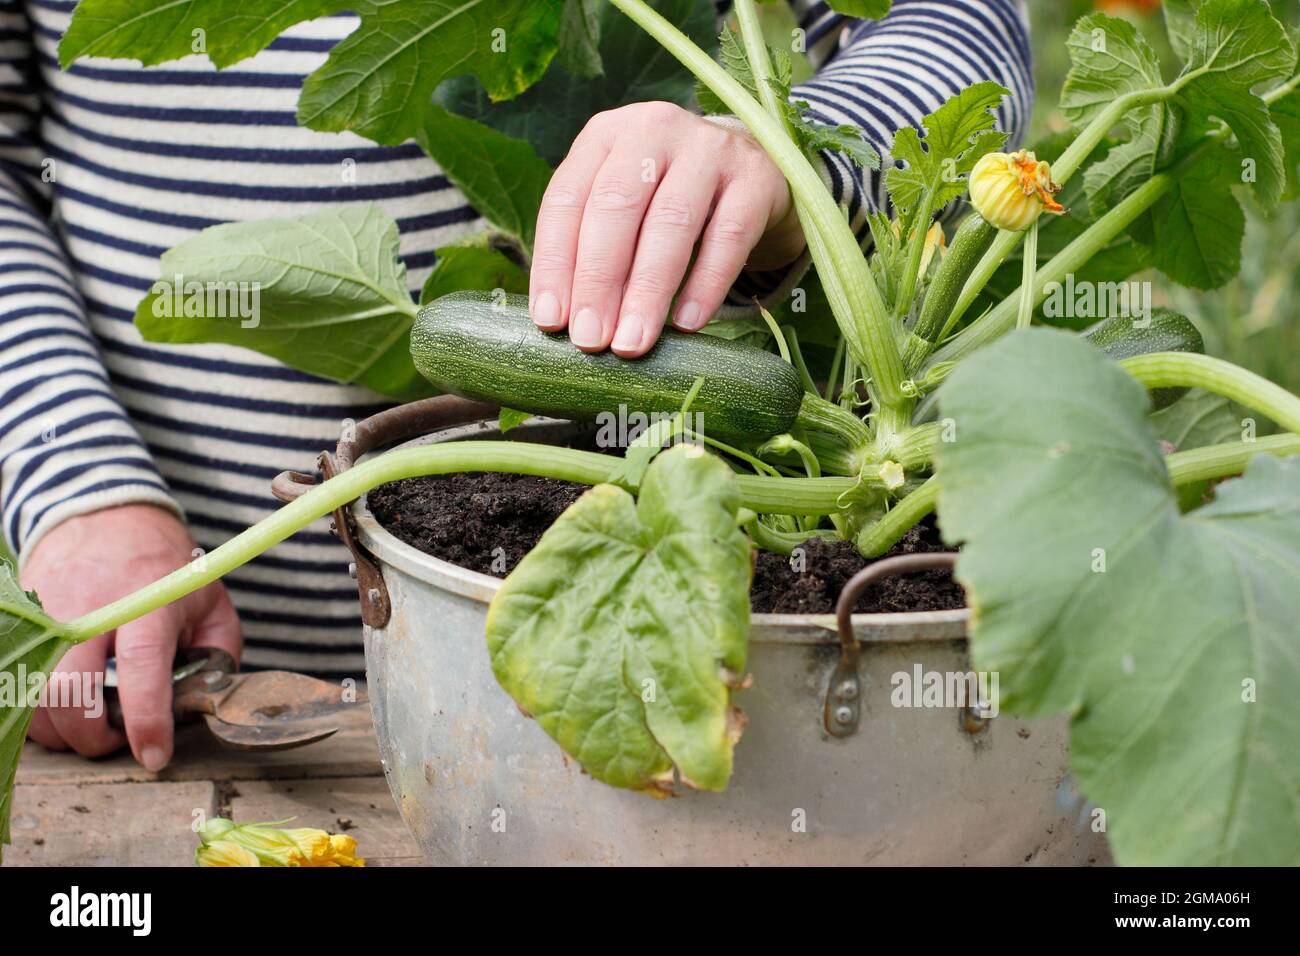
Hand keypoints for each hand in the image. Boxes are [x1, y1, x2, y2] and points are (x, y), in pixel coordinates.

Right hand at [21, 504, 241, 769]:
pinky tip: (67, 707)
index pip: (141, 664)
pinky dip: (40, 711)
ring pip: (34, 694)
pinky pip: (17, 683)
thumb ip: (218, 651)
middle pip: (70, 689)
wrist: (105, 518)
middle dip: (92, 736)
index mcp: (146, 601)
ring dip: (63, 729)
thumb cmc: (162, 565)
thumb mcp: (209, 600)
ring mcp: (46, 615)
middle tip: (118, 740)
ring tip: (94, 723)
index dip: (146, 718)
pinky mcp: (22, 623)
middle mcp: (88, 607)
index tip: (155, 755)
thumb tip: (208, 702)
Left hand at [529, 101, 803, 356]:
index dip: (554, 263)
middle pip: (616, 206)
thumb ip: (591, 248)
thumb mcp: (624, 205)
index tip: (551, 321)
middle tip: (590, 338)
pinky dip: (705, 284)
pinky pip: (728, 237)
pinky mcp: (756, 179)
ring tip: (632, 341)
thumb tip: (565, 322)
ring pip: (671, 222)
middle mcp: (654, 129)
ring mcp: (710, 149)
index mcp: (605, 135)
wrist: (753, 169)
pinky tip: (686, 322)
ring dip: (647, 290)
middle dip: (598, 279)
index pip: (567, 199)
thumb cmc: (667, 196)